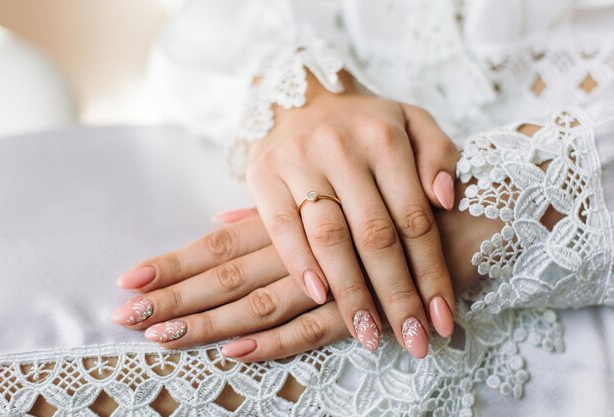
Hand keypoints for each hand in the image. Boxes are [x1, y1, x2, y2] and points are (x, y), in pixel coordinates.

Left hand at [111, 184, 492, 359]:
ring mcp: (334, 276)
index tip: (129, 283)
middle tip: (126, 319)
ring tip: (164, 339)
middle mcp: (303, 245)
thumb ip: (273, 214)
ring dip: (212, 322)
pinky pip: (315, 326)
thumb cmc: (394, 201)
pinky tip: (238, 353)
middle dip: (177, 298)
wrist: (473, 211)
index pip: (219, 245)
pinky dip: (275, 342)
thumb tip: (218, 219)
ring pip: (261, 301)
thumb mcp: (330, 198)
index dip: (174, 263)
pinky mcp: (366, 304)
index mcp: (292, 220)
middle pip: (228, 274)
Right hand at [243, 72, 459, 354]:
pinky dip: (300, 264)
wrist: (299, 93)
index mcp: (385, 138)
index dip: (431, 273)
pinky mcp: (264, 176)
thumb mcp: (412, 121)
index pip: (414, 218)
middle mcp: (343, 150)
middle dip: (397, 295)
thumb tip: (447, 198)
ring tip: (369, 335)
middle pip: (376, 236)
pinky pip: (282, 227)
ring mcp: (300, 163)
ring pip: (330, 237)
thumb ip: (438, 154)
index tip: (443, 319)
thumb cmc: (364, 120)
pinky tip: (319, 298)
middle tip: (414, 342)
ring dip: (351, 292)